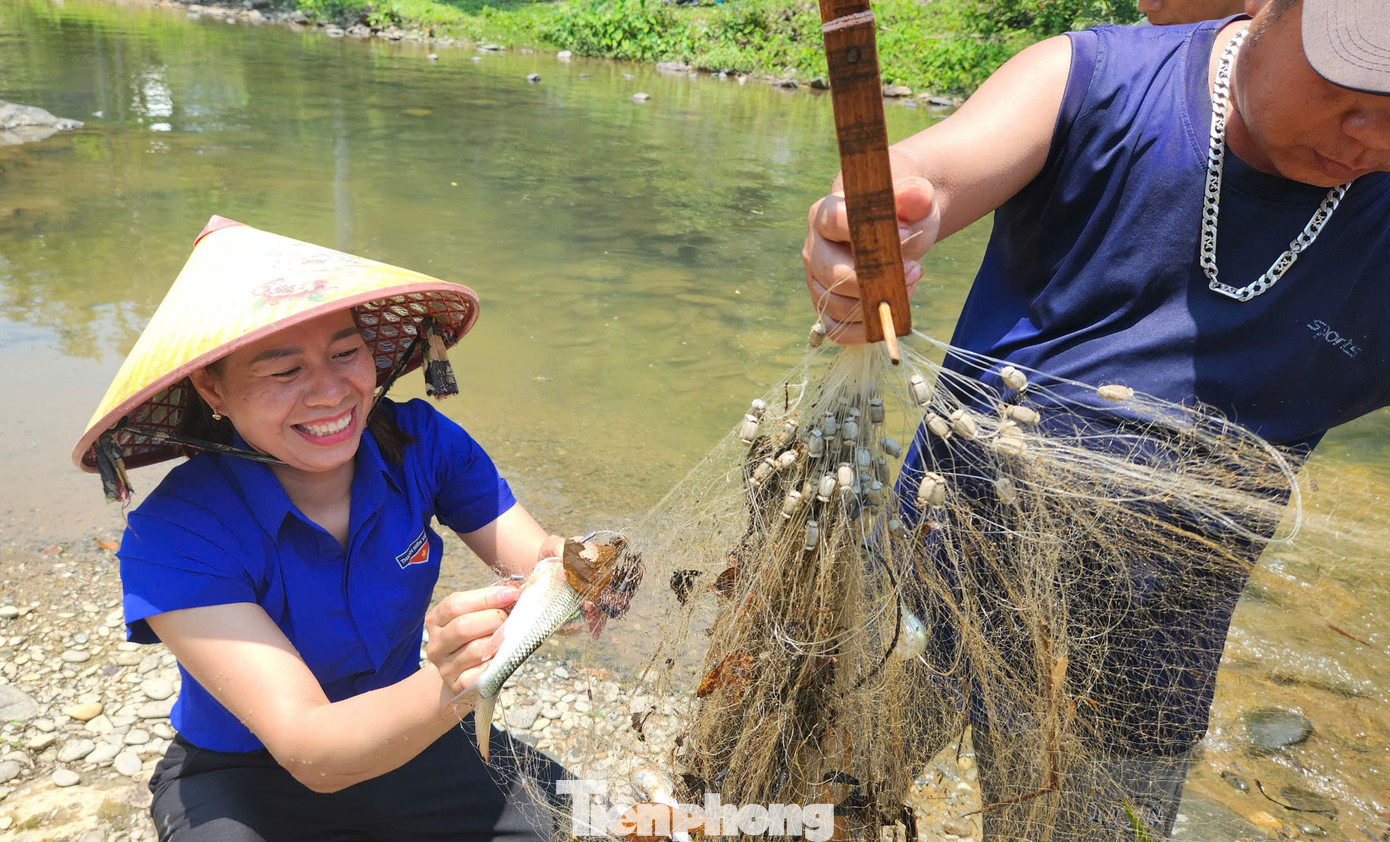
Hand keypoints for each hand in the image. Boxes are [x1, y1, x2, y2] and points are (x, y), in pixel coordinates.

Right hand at [424, 584, 518, 710]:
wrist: (465, 677)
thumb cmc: (476, 639)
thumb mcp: (477, 617)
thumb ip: (491, 602)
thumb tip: (514, 588)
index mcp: (436, 620)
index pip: (455, 604)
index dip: (486, 597)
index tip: (512, 593)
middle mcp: (436, 644)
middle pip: (462, 627)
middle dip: (493, 619)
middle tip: (509, 619)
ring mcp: (444, 667)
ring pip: (475, 650)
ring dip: (497, 641)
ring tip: (508, 637)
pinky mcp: (458, 686)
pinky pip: (480, 673)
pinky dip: (494, 664)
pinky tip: (500, 659)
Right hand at [802, 177, 939, 343]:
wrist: (897, 235)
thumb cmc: (901, 216)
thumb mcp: (914, 200)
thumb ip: (915, 195)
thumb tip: (914, 197)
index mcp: (824, 216)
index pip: (834, 223)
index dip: (869, 233)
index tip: (907, 235)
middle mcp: (814, 250)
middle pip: (834, 274)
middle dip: (876, 280)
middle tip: (914, 271)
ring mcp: (816, 282)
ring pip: (837, 306)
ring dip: (876, 305)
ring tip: (907, 287)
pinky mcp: (826, 308)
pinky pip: (839, 330)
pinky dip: (866, 330)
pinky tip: (891, 315)